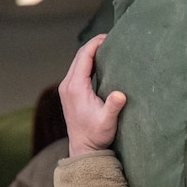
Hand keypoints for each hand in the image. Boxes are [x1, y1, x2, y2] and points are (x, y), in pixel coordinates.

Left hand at [60, 34, 126, 155]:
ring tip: (106, 48)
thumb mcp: (107, 122)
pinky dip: (87, 63)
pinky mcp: (69, 93)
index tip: (108, 37)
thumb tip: (120, 95)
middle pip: (79, 57)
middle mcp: (67, 85)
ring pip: (77, 63)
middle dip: (94, 45)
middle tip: (110, 38)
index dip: (95, 44)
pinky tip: (99, 63)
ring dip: (90, 53)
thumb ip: (113, 107)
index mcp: (75, 87)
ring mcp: (66, 89)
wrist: (83, 149)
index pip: (84, 57)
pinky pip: (77, 71)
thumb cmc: (96, 136)